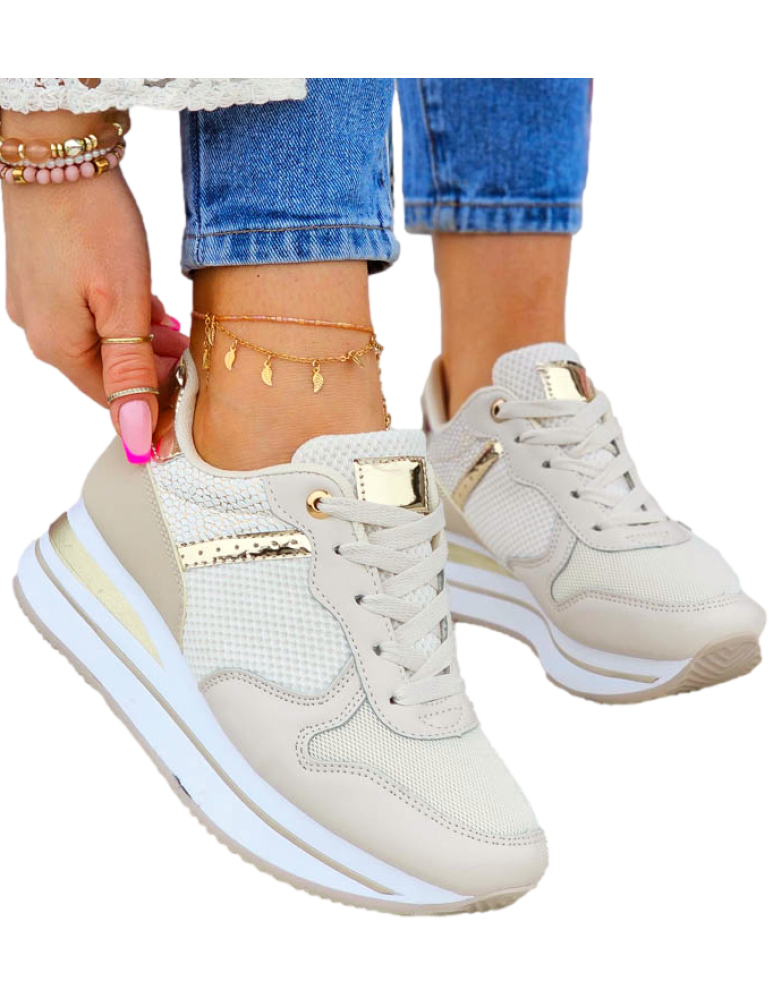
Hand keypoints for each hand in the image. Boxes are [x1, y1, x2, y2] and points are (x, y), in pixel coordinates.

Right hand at [2, 110, 186, 461]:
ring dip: (140, 339)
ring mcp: (34, 303)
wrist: (57, 148)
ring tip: (172, 322)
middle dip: (151, 367)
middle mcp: (37, 332)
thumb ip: (130, 373)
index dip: (153, 402)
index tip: (189, 395)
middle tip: (188, 351)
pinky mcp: (40, 277)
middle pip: (106, 371)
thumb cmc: (93, 221)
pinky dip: (120, 314)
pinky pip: (87, 313)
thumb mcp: (125, 304)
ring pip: (99, 341)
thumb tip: (132, 436)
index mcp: (56, 348)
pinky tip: (145, 300)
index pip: (112, 400)